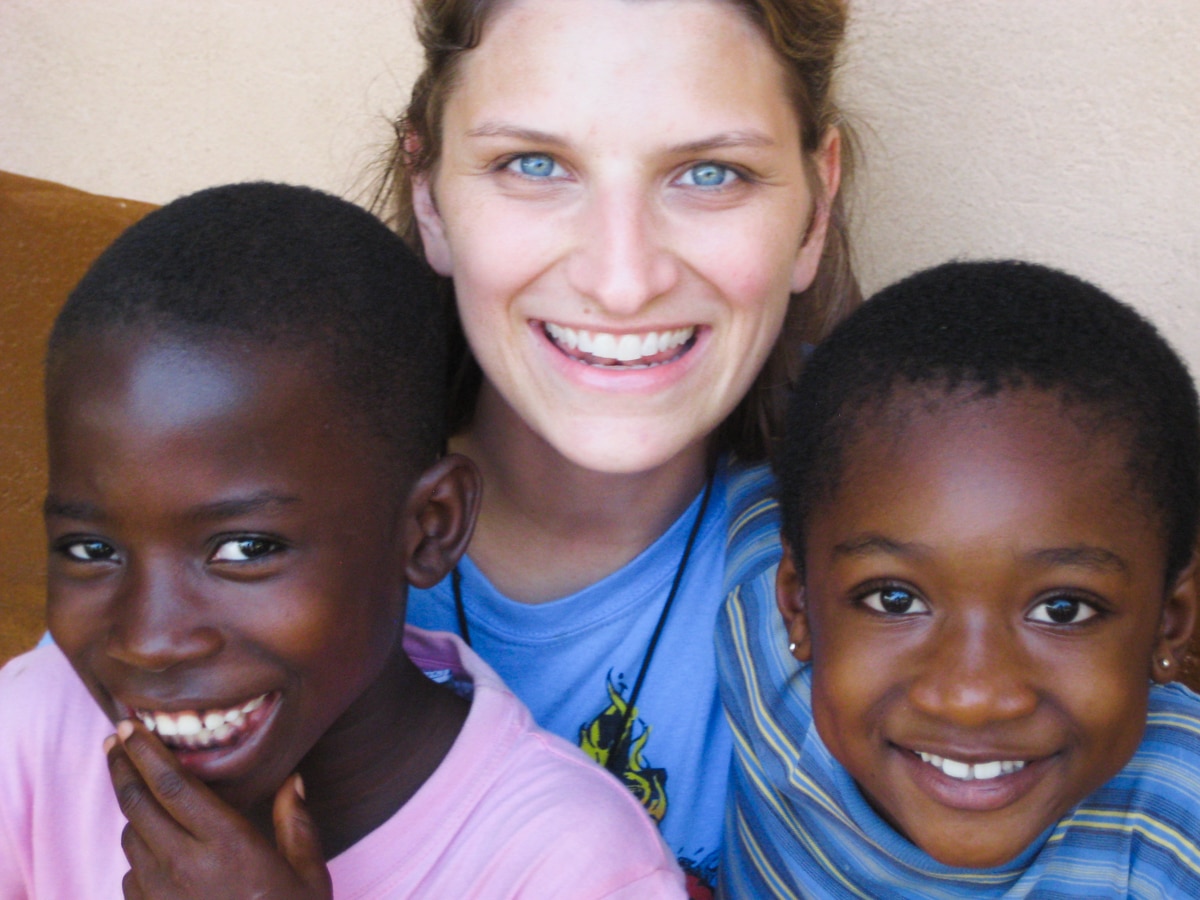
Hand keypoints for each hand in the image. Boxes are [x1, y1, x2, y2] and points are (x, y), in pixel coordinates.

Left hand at [105, 720, 332, 899]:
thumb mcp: (309, 873)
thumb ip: (296, 822)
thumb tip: (293, 779)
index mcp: (228, 843)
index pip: (172, 784)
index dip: (145, 751)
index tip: (129, 725)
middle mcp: (187, 866)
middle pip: (137, 804)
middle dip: (122, 767)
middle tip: (115, 741)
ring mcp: (162, 898)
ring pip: (131, 840)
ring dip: (133, 814)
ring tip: (145, 798)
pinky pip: (131, 879)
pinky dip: (139, 858)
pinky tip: (158, 856)